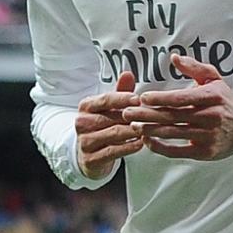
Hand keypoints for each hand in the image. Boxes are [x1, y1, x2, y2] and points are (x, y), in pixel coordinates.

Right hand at [75, 66, 145, 180]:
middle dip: (131, 117)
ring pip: (113, 134)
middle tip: (150, 116)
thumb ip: (120, 92)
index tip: (138, 99)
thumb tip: (128, 73)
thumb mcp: (109, 109)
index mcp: (86, 107)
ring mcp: (85, 142)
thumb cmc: (102, 127)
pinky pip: (113, 152)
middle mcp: (82, 123)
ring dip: (132, 131)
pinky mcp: (91, 159)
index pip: (105, 100)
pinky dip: (128, 147)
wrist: (88, 156)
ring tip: (148, 128)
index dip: (122, 99)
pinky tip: (141, 143)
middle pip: (110, 118)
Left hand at [120, 55, 232, 160]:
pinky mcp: (205, 152)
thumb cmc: (225, 100)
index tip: (142, 97)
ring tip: (133, 126)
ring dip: (150, 130)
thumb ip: (194, 67)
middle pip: (173, 116)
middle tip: (126, 113)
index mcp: (210, 97)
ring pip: (173, 133)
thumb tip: (174, 57)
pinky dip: (161, 147)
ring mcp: (207, 136)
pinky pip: (178, 151)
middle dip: (147, 115)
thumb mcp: (214, 79)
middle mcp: (209, 117)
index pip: (181, 98)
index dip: (160, 99)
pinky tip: (148, 141)